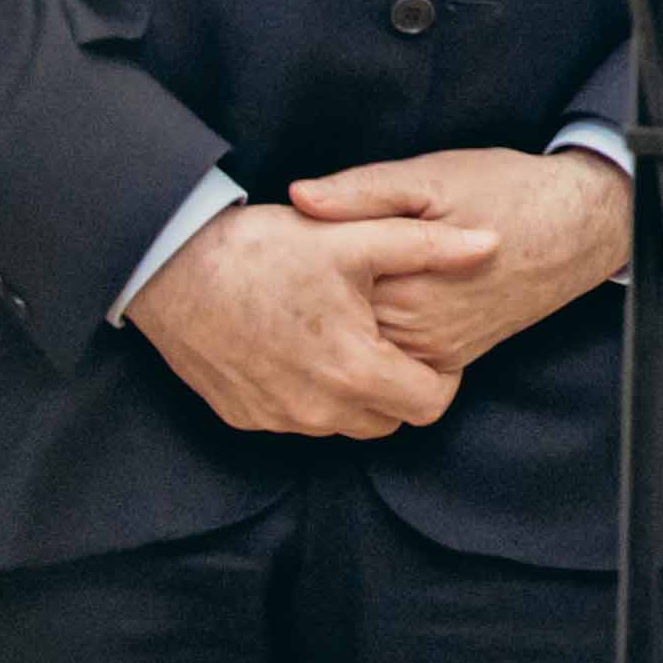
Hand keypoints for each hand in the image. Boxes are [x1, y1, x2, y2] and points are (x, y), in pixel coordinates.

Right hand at [123, 201, 490, 437]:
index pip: (431, 404)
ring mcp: (276, 418)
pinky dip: (313, 394)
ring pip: (344, 423)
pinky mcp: (243, 416)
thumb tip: (492, 243)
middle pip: (390, 419)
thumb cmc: (265, 250)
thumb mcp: (355, 238)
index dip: (444, 376)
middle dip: (402, 385)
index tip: (431, 344)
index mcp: (354, 371)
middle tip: (392, 338)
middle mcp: (316, 410)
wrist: (170, 269)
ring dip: (357, 391)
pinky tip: (305, 347)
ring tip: (349, 337)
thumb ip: (430, 245)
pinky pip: (298, 419)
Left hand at [289, 150, 632, 376]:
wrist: (579, 227)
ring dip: (341, 322)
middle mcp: (418, 330)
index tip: (282, 246)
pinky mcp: (451, 358)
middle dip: (315, 301)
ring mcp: (436, 350)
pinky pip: (394, 360)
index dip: (297, 268)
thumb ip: (362, 191)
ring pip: (363, 347)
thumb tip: (298, 198)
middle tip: (295, 268)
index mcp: (405, 285)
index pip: (322, 291)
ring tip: (326, 288)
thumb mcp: (431, 176)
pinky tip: (371, 304)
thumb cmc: (507, 192)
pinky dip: (374, 338)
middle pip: (337, 326)